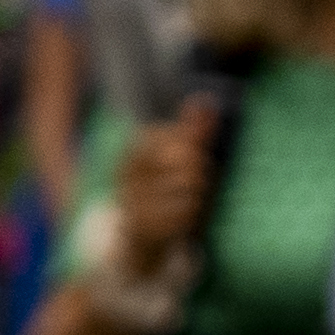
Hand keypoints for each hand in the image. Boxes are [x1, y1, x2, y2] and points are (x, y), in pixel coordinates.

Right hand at [99, 100, 215, 277]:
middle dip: (203, 171)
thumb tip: (206, 99)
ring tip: (188, 201)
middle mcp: (128, 173)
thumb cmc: (161, 188)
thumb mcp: (175, 156)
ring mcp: (132, 201)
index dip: (196, 147)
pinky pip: (185, 214)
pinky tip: (183, 218)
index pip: (182, 136)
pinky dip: (192, 216)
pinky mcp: (142, 227)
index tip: (188, 159)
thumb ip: (191, 129)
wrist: (135, 235)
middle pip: (190, 160)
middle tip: (196, 182)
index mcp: (134, 149)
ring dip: (200, 196)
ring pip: (191, 188)